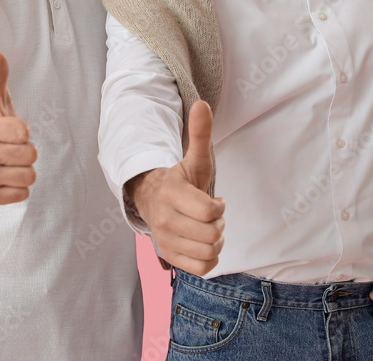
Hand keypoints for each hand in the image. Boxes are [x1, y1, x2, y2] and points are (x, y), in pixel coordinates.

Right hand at [0, 52, 35, 205]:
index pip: (25, 132)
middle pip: (30, 155)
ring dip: (23, 170)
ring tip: (8, 164)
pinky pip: (23, 195)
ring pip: (29, 177)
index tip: (11, 132)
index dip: (23, 132)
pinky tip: (5, 178)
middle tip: (10, 149)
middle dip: (26, 152)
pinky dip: (18, 188)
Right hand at [129, 100, 224, 275]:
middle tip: (210, 215)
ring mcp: (165, 240)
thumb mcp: (194, 159)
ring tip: (206, 228)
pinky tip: (202, 243)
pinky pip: (202, 268)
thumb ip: (200, 134)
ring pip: (209, 253)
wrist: (153, 201)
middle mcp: (164, 220)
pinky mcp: (169, 256)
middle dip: (218, 225)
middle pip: (212, 235)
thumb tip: (203, 104)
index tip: (214, 200)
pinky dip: (209, 259)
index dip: (219, 207)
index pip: (210, 212)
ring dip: (215, 242)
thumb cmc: (182, 181)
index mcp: (172, 194)